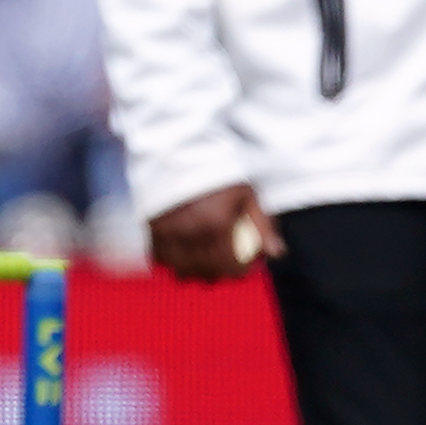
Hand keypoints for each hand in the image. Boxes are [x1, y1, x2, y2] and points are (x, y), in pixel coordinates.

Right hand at [148, 182, 279, 282]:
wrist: (176, 152)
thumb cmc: (216, 171)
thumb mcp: (245, 193)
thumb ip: (262, 225)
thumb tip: (276, 253)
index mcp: (216, 223)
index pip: (232, 266)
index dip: (242, 270)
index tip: (245, 265)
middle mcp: (191, 233)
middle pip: (208, 273)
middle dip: (221, 272)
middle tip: (227, 263)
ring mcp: (167, 235)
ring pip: (184, 271)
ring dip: (197, 270)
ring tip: (206, 259)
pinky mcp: (150, 232)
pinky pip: (164, 260)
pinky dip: (175, 260)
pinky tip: (185, 250)